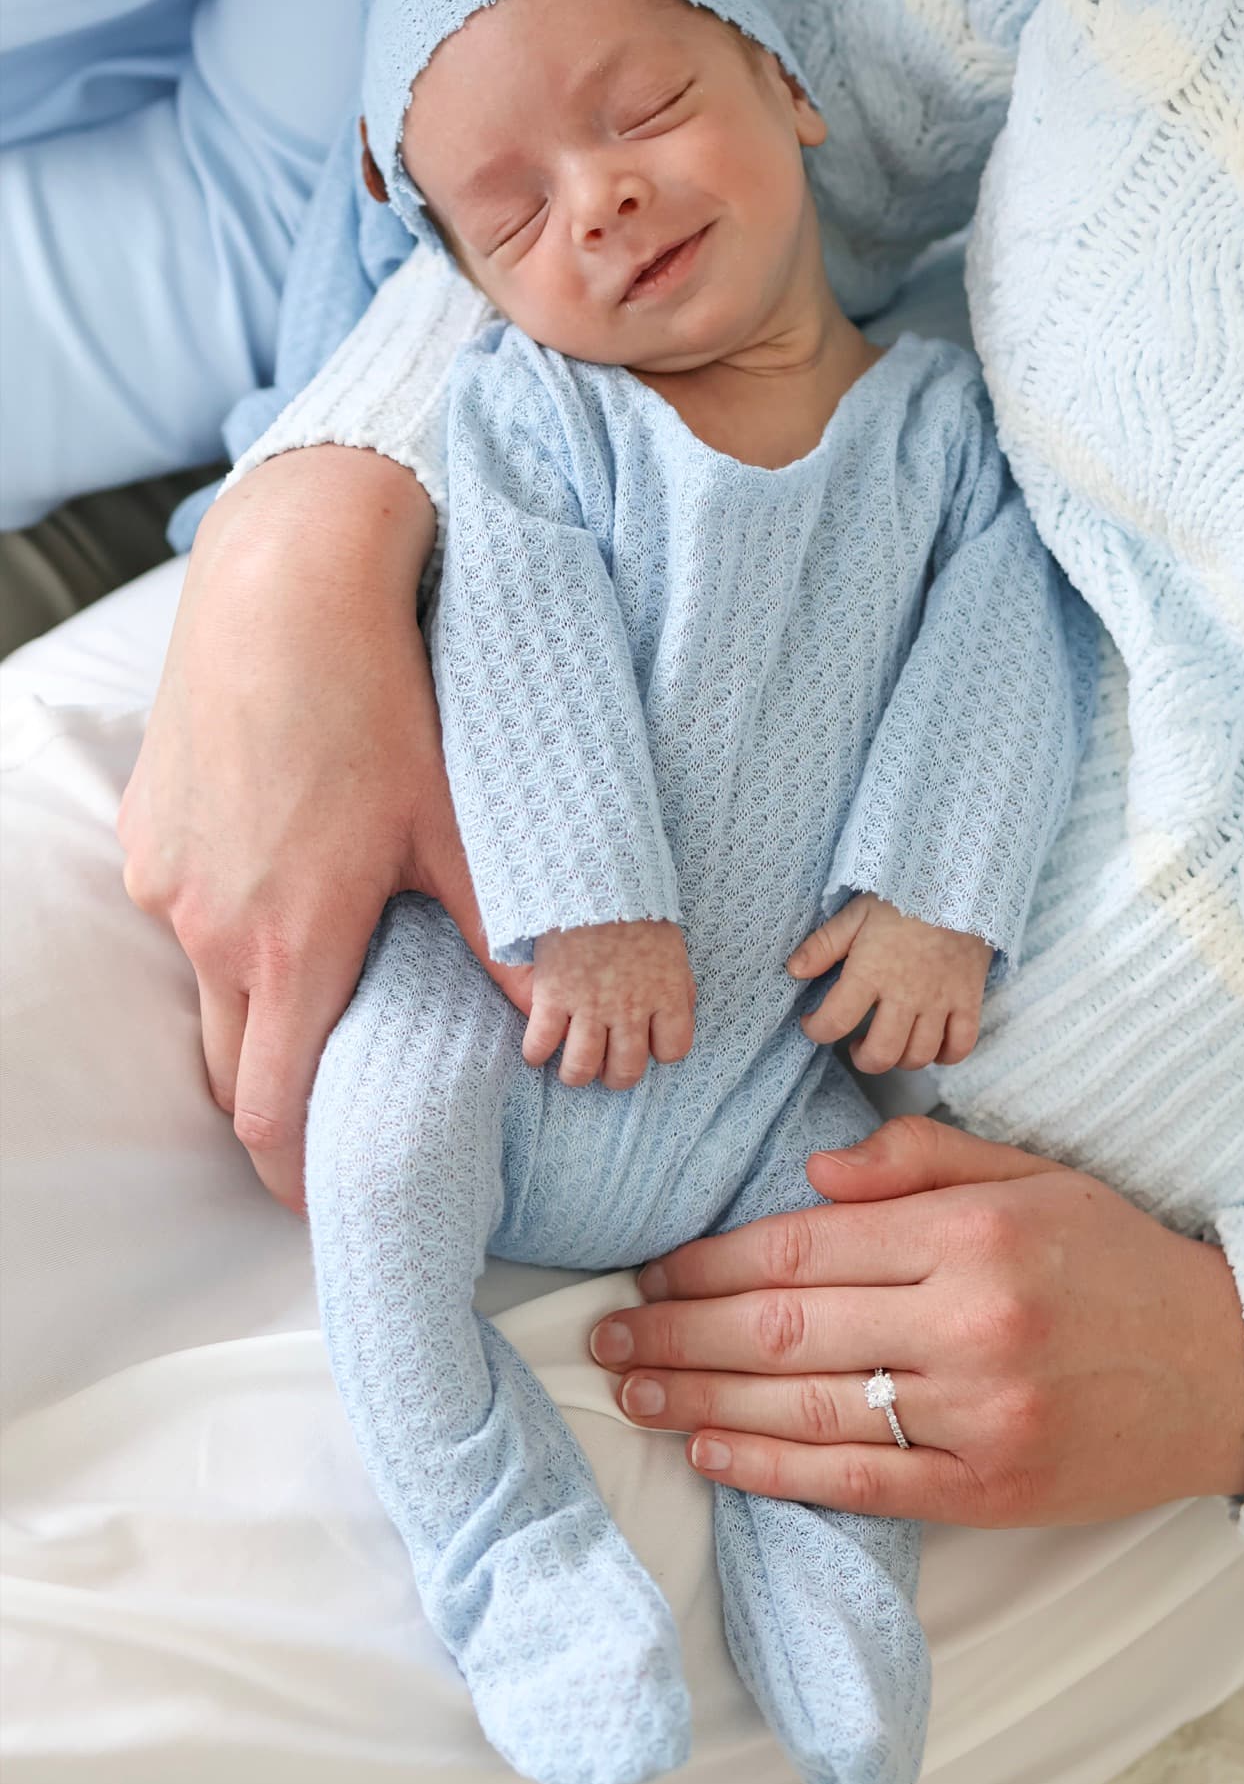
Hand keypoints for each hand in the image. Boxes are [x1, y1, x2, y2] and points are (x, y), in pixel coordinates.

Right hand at [119, 448, 530, 1212]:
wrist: (282, 589)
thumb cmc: (377, 708)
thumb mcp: (456, 830)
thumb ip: (503, 939)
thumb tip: (556, 1021)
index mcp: (289, 947)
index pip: (268, 1112)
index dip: (296, 1173)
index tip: (328, 1194)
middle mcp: (208, 928)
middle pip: (224, 1070)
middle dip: (273, 1101)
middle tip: (328, 1106)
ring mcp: (166, 880)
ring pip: (201, 987)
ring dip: (251, 1006)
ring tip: (317, 979)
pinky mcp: (147, 831)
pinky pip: (181, 913)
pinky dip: (227, 928)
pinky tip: (281, 879)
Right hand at [523, 919, 695, 1089]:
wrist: (596, 881)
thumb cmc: (637, 913)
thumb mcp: (673, 950)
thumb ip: (679, 987)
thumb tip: (681, 1015)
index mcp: (665, 995)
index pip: (673, 1050)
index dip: (660, 1051)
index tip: (648, 1043)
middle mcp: (630, 1009)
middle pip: (627, 1070)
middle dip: (617, 1077)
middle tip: (606, 1067)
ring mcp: (589, 1005)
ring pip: (582, 1068)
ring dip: (576, 1075)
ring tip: (572, 1068)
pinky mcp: (554, 995)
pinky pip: (540, 1044)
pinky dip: (536, 1054)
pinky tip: (538, 1050)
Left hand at [590, 1114, 1243, 1523]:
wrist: (1222, 1368)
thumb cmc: (1112, 1257)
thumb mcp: (1031, 1172)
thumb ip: (919, 1159)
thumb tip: (810, 1173)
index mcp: (969, 1232)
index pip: (804, 1244)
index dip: (712, 1260)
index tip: (654, 1266)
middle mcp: (967, 1322)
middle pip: (784, 1329)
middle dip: (679, 1330)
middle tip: (609, 1330)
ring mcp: (976, 1416)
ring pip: (806, 1410)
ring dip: (701, 1403)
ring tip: (633, 1389)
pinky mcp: (988, 1490)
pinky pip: (857, 1484)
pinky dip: (773, 1472)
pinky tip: (709, 1455)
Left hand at [788, 896, 991, 1070]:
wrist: (960, 882)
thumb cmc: (903, 896)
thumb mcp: (856, 913)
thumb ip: (823, 945)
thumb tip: (794, 971)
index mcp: (871, 973)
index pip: (835, 1022)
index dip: (816, 1030)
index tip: (814, 1022)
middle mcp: (905, 995)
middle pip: (881, 1055)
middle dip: (862, 1059)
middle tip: (855, 1044)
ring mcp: (940, 1001)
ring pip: (919, 1056)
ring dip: (900, 1059)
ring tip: (891, 1042)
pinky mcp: (968, 1000)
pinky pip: (960, 1046)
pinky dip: (945, 1055)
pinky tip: (930, 1044)